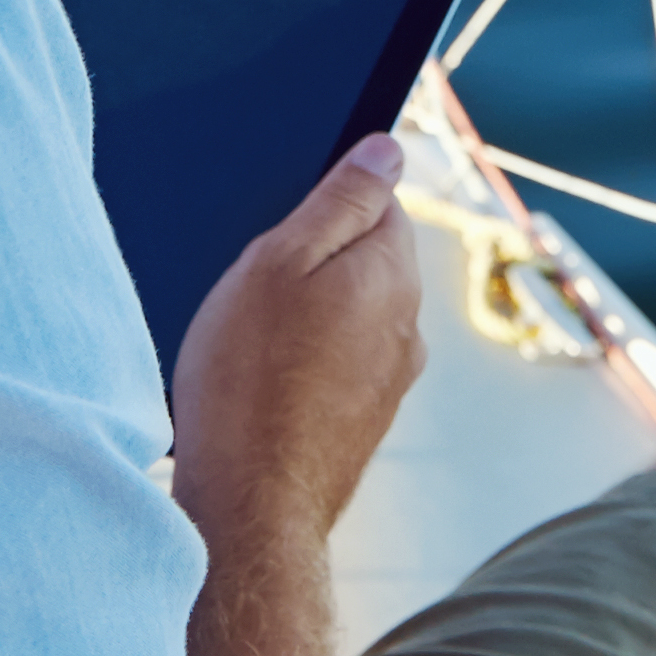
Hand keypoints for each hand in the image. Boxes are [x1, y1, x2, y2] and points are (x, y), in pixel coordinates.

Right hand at [168, 132, 424, 547]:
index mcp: (391, 274)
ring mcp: (391, 380)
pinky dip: (303, 365)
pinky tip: (261, 386)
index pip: (380, 203)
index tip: (280, 235)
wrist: (250, 506)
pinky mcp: (365, 421)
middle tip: (255, 291)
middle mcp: (407, 327)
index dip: (324, 207)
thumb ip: (340, 201)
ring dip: (307, 319)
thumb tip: (388, 150)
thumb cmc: (249, 378)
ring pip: (349, 317)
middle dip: (314, 264)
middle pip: (365, 261)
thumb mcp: (279, 261)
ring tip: (250, 345)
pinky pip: (337, 367)